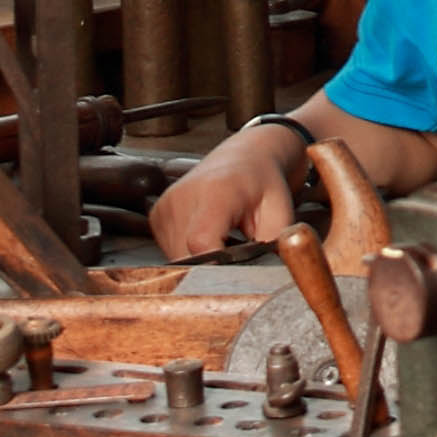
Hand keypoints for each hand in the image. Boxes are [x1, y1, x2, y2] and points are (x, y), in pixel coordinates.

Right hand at [149, 124, 306, 258]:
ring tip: (224, 240)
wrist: (246, 158)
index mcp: (216, 192)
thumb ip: (272, 247)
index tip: (235, 270)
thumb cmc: (264, 185)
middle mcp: (183, 196)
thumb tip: (262, 278)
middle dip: (213, 267)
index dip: (217, 265)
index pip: (201, 243)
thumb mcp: (280, 214)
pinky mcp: (157, 215)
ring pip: (176, 259)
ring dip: (200, 260)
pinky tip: (208, 237)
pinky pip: (169, 250)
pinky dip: (188, 252)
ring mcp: (166, 206)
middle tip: (236, 253)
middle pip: (187, 257)